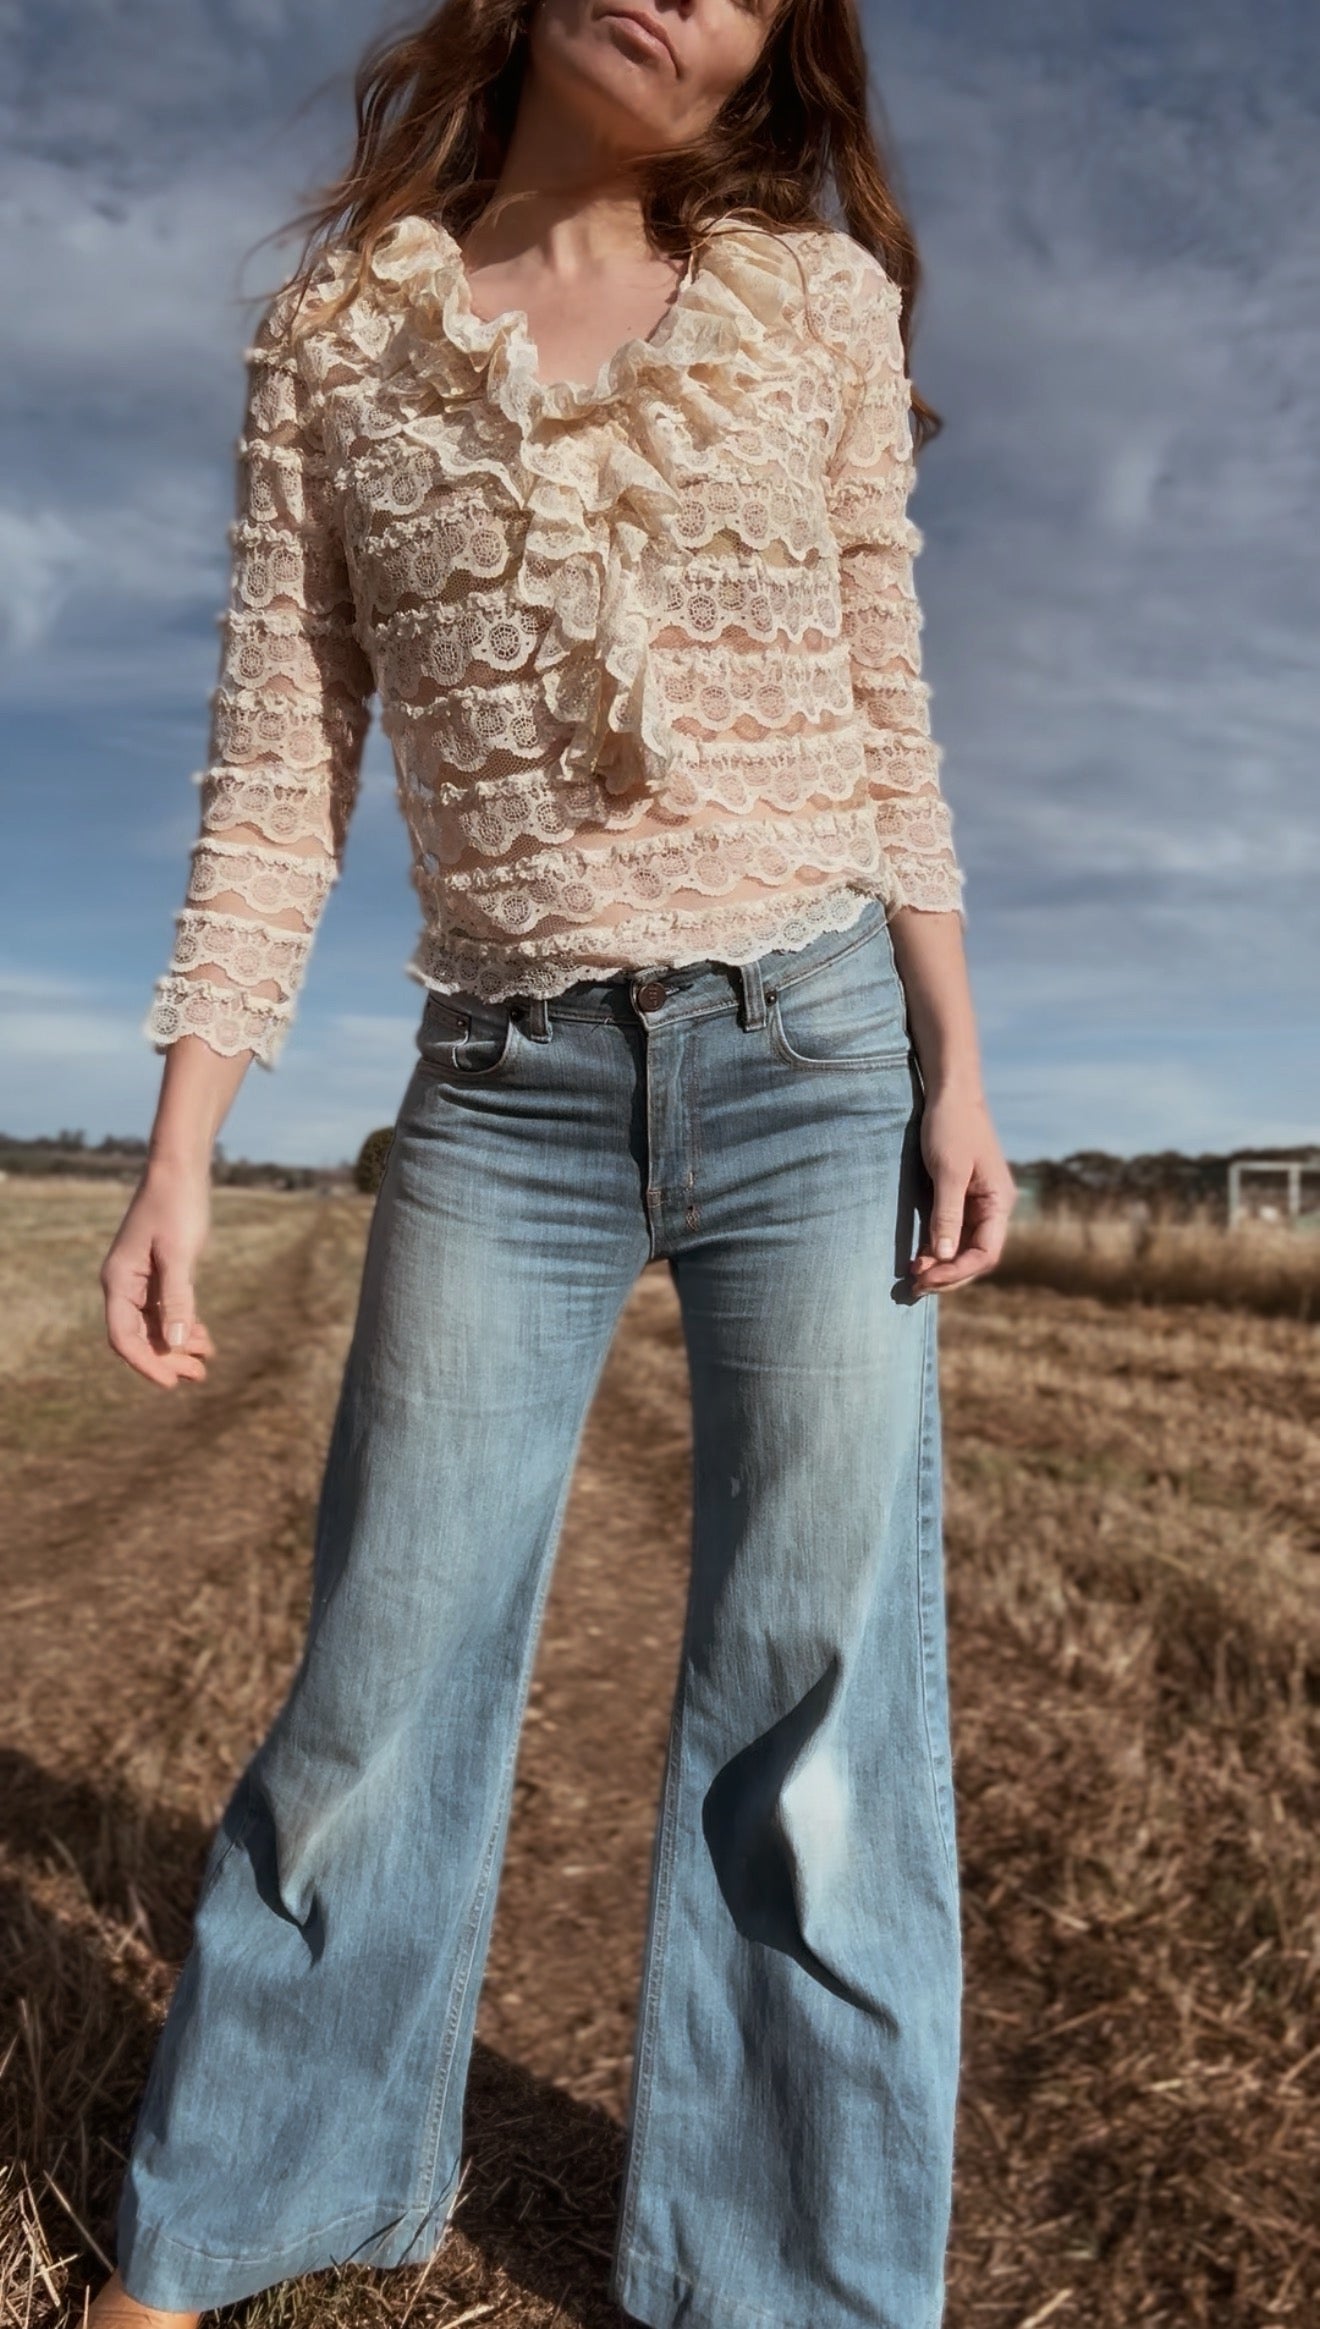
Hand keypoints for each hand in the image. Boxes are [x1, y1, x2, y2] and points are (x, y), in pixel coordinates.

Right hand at [100, 1162, 216, 1387]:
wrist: (180, 1170)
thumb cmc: (177, 1206)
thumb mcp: (179, 1254)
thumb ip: (177, 1298)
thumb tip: (174, 1343)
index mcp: (119, 1280)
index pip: (124, 1336)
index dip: (146, 1363)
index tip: (172, 1383)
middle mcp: (124, 1284)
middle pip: (139, 1336)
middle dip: (167, 1358)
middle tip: (199, 1375)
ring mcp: (140, 1280)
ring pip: (154, 1326)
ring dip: (177, 1346)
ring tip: (205, 1360)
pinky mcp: (158, 1273)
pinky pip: (165, 1310)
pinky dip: (182, 1326)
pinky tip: (203, 1338)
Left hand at [908, 1084, 1016, 1296]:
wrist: (950, 1094)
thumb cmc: (951, 1127)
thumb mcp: (947, 1171)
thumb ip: (946, 1214)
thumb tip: (943, 1257)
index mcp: (999, 1203)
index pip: (985, 1254)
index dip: (956, 1272)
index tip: (925, 1278)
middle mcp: (993, 1208)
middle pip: (975, 1257)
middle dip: (947, 1275)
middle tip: (912, 1287)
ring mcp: (978, 1205)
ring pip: (963, 1249)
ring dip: (940, 1266)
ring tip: (912, 1278)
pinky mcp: (961, 1198)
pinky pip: (953, 1233)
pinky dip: (936, 1249)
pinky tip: (917, 1259)